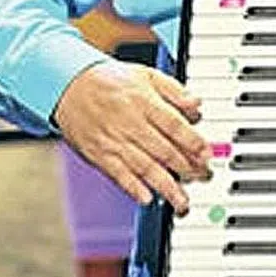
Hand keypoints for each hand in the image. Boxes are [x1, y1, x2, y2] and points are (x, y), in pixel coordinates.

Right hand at [54, 60, 209, 214]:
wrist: (67, 85)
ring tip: (182, 201)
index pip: (174, 125)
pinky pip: (118, 174)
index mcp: (144, 101)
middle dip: (187, 167)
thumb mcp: (146, 74)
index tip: (207, 154)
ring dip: (165, 186)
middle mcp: (130, 123)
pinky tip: (148, 199)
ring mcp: (114, 141)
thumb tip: (197, 104)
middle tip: (203, 178)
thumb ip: (174, 90)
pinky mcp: (99, 154)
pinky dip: (133, 188)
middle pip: (163, 150)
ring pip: (144, 167)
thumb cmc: (110, 80)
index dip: (193, 142)